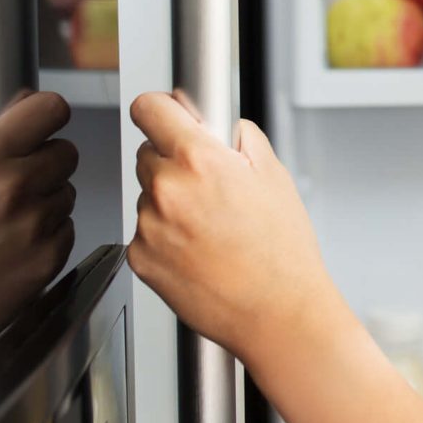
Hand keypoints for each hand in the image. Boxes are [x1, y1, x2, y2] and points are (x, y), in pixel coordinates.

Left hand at [126, 92, 336, 367]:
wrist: (276, 314)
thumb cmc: (283, 254)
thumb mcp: (274, 177)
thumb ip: (241, 140)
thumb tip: (221, 125)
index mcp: (199, 160)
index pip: (149, 109)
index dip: (161, 110)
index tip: (166, 116)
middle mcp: (167, 190)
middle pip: (148, 153)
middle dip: (173, 162)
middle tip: (209, 188)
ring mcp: (148, 226)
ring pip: (148, 196)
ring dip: (168, 203)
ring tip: (210, 229)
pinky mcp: (140, 258)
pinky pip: (144, 232)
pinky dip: (164, 237)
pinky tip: (197, 251)